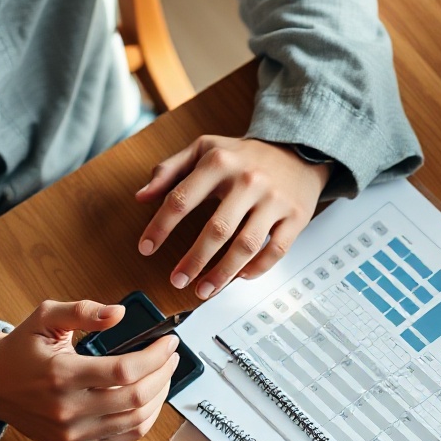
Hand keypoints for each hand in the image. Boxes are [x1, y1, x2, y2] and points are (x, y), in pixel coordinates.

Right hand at [0, 300, 177, 440]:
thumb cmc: (21, 350)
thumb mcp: (46, 317)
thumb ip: (83, 311)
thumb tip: (118, 314)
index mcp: (61, 375)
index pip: (124, 370)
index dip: (156, 356)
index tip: (169, 342)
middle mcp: (67, 410)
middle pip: (136, 398)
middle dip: (164, 374)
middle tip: (172, 356)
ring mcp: (72, 434)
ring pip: (136, 422)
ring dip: (160, 397)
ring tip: (165, 375)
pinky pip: (124, 437)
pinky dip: (145, 418)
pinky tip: (149, 398)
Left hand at [135, 135, 330, 298]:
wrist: (299, 150)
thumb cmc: (245, 155)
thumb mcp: (205, 149)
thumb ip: (170, 170)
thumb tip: (142, 196)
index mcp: (220, 162)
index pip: (182, 199)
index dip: (160, 227)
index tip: (146, 248)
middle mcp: (249, 180)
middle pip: (217, 229)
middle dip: (193, 261)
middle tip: (177, 280)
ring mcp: (274, 199)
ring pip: (246, 245)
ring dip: (222, 273)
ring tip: (204, 290)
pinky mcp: (296, 216)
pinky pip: (276, 250)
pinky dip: (256, 269)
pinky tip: (239, 277)